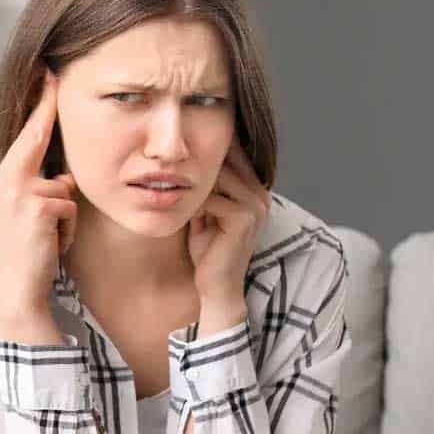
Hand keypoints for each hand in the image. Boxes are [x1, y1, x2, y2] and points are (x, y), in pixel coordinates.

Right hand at [0, 67, 78, 333]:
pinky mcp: (38, 206)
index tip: (50, 72)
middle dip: (47, 109)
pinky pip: (70, 208)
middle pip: (39, 136)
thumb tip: (66, 178)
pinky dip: (67, 232)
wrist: (18, 291)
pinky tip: (51, 247)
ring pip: (66, 188)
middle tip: (53, 70)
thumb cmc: (29, 255)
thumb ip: (42, 189)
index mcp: (4, 177)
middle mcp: (7, 178)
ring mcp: (20, 191)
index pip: (28, 133)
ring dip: (66, 217)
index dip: (41, 102)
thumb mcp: (30, 214)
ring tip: (47, 239)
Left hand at [186, 137, 271, 306]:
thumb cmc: (209, 252)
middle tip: (173, 170)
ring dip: (194, 186)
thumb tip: (185, 162)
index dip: (210, 149)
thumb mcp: (206, 214)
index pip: (236, 154)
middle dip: (198, 164)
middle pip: (228, 159)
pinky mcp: (244, 218)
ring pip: (218, 176)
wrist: (216, 287)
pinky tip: (187, 216)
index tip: (186, 146)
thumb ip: (205, 190)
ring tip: (181, 199)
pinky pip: (211, 198)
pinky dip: (194, 205)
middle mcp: (261, 194)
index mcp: (255, 191)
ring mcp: (255, 205)